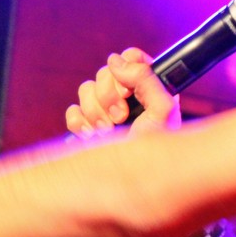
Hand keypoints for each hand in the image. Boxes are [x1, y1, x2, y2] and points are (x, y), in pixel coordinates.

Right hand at [66, 47, 181, 137]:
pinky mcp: (88, 124)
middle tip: (122, 116)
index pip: (131, 57)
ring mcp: (105, 108)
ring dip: (96, 112)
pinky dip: (80, 124)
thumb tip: (117, 60)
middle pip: (104, 72)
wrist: (136, 179)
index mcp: (149, 86)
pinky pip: (73, 111)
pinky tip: (94, 136)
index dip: (125, 67)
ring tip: (110, 130)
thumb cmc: (157, 147)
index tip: (128, 89)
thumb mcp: (162, 110)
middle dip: (109, 97)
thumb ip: (146, 79)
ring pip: (85, 90)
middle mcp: (127, 94)